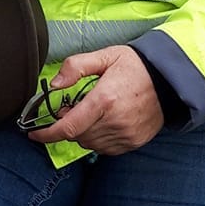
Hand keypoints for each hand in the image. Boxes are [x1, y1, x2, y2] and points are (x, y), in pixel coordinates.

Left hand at [26, 46, 163, 154]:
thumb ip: (76, 67)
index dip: (47, 134)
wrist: (169, 80)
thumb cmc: (136, 66)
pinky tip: (104, 122)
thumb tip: (54, 84)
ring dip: (83, 132)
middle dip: (68, 125)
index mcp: (104, 100)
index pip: (68, 127)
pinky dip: (98, 139)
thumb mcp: (105, 56)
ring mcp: (126, 134)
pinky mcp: (134, 142)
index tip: (34, 134)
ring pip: (90, 144)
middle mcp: (115, 121)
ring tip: (92, 113)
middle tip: (73, 108)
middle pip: (77, 136)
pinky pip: (106, 149)